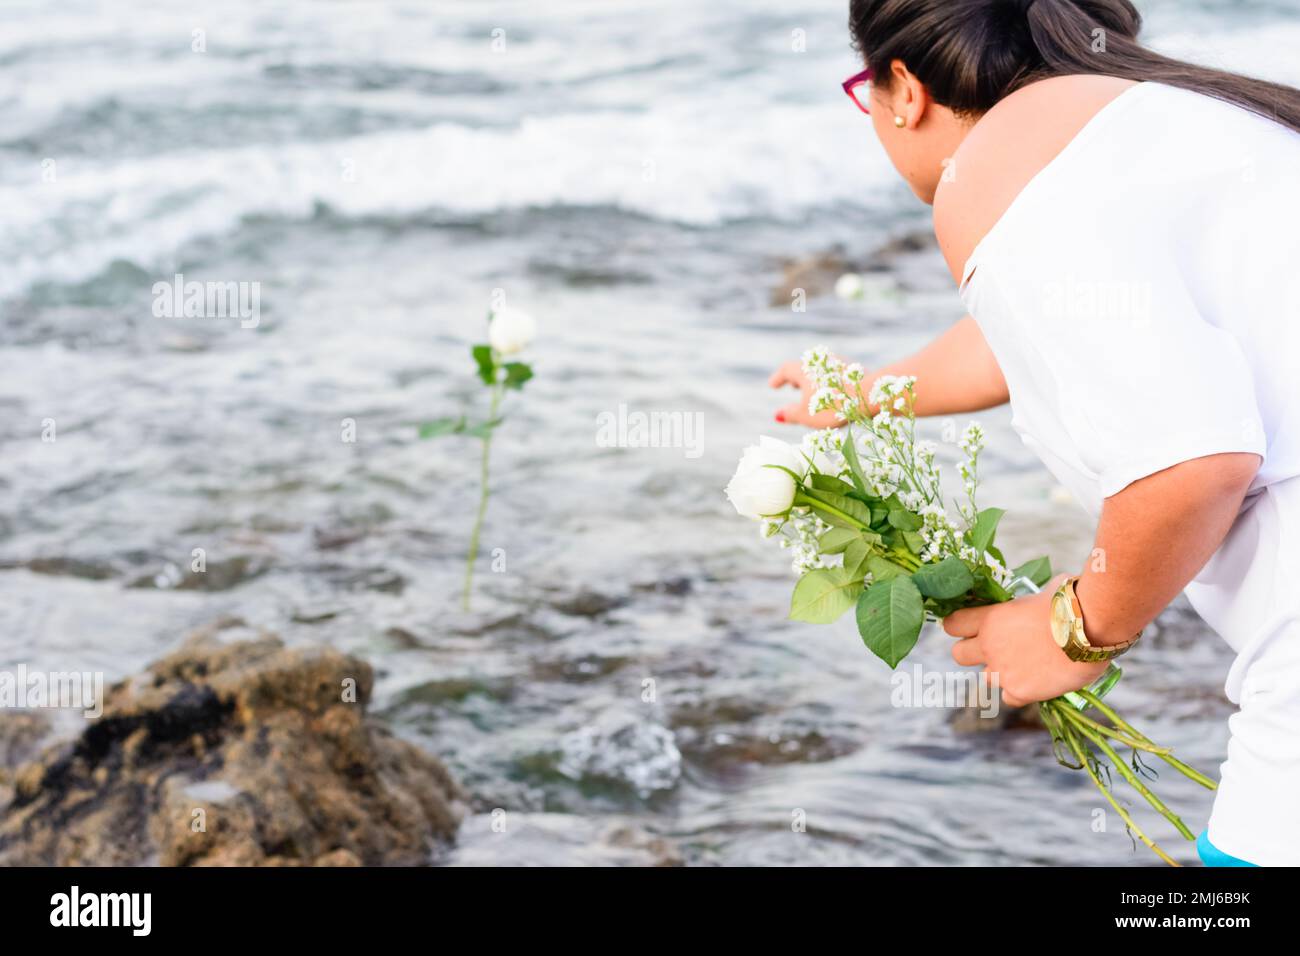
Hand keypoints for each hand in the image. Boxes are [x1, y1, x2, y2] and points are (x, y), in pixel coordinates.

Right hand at [768, 359, 851, 428]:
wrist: (870, 393)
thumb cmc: (834, 405)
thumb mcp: (807, 416)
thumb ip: (791, 415)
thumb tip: (778, 415)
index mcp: (805, 369)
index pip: (786, 370)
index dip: (778, 379)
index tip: (773, 386)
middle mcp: (820, 361)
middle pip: (804, 367)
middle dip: (796, 378)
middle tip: (791, 386)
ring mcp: (839, 363)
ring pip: (820, 370)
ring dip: (813, 380)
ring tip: (812, 390)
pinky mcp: (854, 369)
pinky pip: (835, 374)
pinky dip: (829, 382)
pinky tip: (834, 392)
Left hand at [943, 576, 1108, 707]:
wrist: (1093, 628)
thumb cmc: (1071, 601)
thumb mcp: (1042, 592)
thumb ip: (1030, 601)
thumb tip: (1040, 597)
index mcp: (990, 618)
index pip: (953, 624)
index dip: (959, 626)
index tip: (969, 627)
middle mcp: (990, 646)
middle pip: (958, 655)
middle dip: (972, 653)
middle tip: (995, 650)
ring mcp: (1003, 671)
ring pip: (986, 679)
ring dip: (1000, 673)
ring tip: (1025, 665)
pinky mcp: (1021, 692)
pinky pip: (1009, 698)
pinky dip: (1019, 693)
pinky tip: (1036, 682)